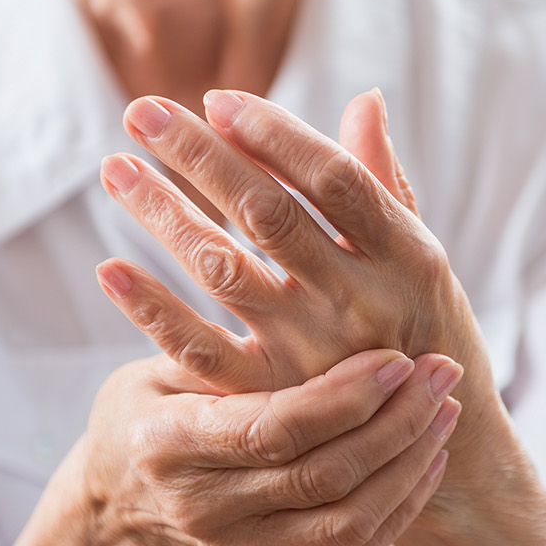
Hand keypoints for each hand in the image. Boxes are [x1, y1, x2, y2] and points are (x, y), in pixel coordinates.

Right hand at [78, 346, 460, 545]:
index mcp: (172, 446)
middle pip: (324, 476)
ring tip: (446, 407)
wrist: (120, 499)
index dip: (344, 396)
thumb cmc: (144, 408)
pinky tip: (430, 454)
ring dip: (410, 463)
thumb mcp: (156, 365)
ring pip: (350, 520)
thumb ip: (214, 336)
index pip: (274, 429)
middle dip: (396, 422)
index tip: (397, 356)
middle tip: (441, 370)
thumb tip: (250, 260)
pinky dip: (403, 503)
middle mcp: (208, 508)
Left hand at [95, 90, 502, 461]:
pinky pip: (201, 352)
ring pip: (224, 270)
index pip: (335, 180)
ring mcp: (313, 355)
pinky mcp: (272, 399)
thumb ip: (384, 182)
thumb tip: (365, 99)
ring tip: (115, 169)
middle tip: (141, 111)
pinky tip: (109, 270)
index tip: (217, 100)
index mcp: (407, 256)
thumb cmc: (424, 330)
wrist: (436, 446)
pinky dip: (151, 311)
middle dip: (200, 156)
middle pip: (269, 214)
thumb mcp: (420, 259)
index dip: (276, 135)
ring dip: (164, 214)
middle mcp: (361, 303)